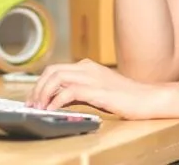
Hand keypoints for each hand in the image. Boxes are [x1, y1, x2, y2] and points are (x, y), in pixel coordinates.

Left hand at [25, 59, 173, 119]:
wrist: (146, 98)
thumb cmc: (126, 97)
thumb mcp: (99, 90)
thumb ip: (80, 90)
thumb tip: (59, 99)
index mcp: (87, 66)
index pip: (56, 69)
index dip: (41, 84)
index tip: (34, 99)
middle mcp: (87, 68)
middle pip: (52, 71)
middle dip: (37, 88)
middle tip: (32, 104)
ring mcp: (91, 78)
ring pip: (56, 78)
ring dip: (43, 93)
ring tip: (39, 108)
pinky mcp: (96, 90)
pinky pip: (67, 93)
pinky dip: (55, 102)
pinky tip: (52, 111)